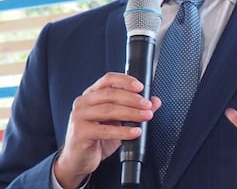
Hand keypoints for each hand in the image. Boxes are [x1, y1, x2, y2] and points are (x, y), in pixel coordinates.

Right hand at [54, 73, 160, 188]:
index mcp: (92, 94)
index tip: (141, 87)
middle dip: (132, 99)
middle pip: (110, 94)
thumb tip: (155, 101)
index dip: (125, 81)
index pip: (108, 79)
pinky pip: (105, 130)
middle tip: (147, 105)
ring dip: (131, 112)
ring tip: (145, 116)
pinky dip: (123, 131)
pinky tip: (135, 132)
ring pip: (109, 110)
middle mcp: (83, 102)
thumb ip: (135, 109)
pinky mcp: (80, 132)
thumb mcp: (118, 121)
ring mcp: (79, 117)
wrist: (79, 159)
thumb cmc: (97, 137)